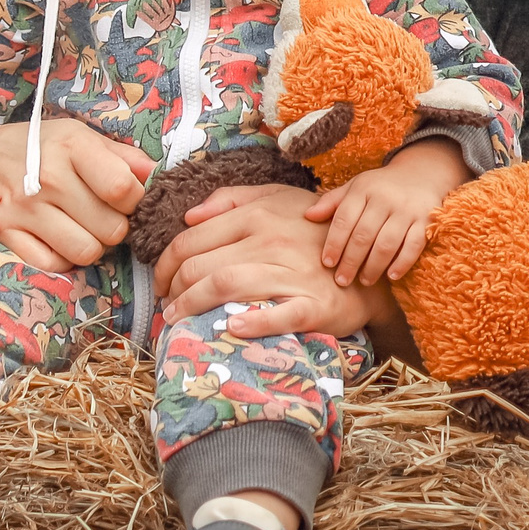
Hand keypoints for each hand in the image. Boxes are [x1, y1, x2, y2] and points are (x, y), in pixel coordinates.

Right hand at [0, 119, 152, 270]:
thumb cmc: (42, 146)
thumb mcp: (80, 137)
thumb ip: (122, 156)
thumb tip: (155, 175)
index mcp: (71, 148)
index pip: (123, 189)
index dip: (134, 200)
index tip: (123, 197)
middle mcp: (47, 178)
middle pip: (111, 229)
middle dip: (115, 226)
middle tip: (102, 215)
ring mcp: (24, 208)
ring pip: (86, 252)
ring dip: (93, 245)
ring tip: (83, 228)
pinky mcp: (6, 232)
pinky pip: (54, 264)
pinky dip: (63, 258)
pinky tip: (60, 238)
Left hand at [151, 183, 373, 336]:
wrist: (368, 263)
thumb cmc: (314, 231)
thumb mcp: (277, 199)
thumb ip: (231, 200)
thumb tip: (189, 215)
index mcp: (257, 215)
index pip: (192, 240)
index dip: (166, 264)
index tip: (160, 283)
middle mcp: (270, 241)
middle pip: (201, 266)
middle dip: (173, 290)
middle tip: (165, 307)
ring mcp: (292, 273)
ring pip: (226, 286)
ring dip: (192, 307)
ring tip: (177, 321)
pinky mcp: (314, 305)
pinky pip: (277, 315)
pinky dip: (250, 324)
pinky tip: (229, 329)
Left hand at [317, 139, 471, 284]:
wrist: (422, 174)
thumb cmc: (381, 186)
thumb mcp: (356, 187)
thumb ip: (332, 202)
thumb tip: (307, 216)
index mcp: (364, 189)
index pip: (344, 219)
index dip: (334, 243)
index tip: (327, 263)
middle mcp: (385, 199)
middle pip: (363, 235)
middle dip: (350, 261)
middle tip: (341, 280)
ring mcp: (407, 210)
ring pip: (387, 243)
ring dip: (373, 266)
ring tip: (364, 281)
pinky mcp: (426, 220)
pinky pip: (414, 245)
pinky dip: (402, 263)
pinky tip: (391, 276)